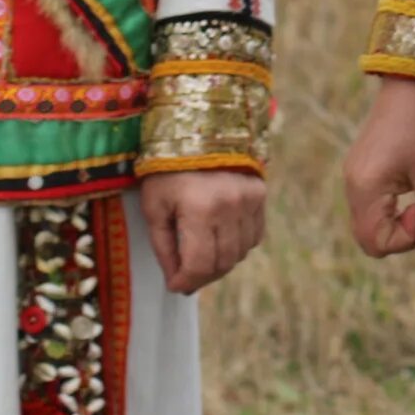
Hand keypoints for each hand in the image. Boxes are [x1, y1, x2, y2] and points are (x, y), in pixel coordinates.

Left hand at [139, 168, 266, 294]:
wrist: (198, 129)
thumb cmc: (166, 169)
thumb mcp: (154, 207)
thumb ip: (164, 248)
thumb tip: (176, 282)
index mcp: (200, 209)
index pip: (199, 264)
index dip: (185, 282)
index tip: (174, 285)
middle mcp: (231, 206)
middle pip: (223, 262)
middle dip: (202, 277)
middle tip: (186, 276)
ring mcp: (250, 199)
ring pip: (241, 252)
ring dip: (221, 264)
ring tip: (201, 259)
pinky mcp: (260, 194)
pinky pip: (254, 235)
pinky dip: (238, 246)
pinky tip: (220, 240)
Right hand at [343, 74, 414, 264]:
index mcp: (366, 189)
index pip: (375, 243)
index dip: (406, 239)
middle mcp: (352, 185)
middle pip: (369, 235)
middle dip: (401, 233)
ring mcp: (354, 174)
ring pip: (371, 218)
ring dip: (397, 218)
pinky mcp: (361, 165)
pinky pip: (371, 200)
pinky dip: (391, 204)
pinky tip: (413, 181)